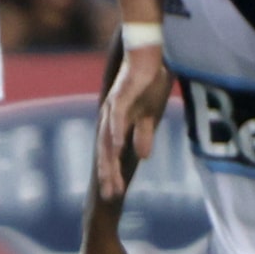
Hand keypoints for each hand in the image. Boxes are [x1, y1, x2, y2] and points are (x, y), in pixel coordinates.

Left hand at [96, 43, 173, 197]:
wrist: (147, 57)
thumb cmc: (147, 84)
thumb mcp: (149, 116)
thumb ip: (144, 135)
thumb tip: (144, 157)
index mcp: (115, 124)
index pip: (111, 154)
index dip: (113, 174)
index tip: (115, 195)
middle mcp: (108, 118)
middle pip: (105, 151)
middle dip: (108, 174)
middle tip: (111, 196)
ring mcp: (112, 107)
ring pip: (108, 139)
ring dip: (110, 160)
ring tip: (111, 179)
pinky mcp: (120, 96)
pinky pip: (116, 118)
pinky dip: (117, 133)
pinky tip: (119, 148)